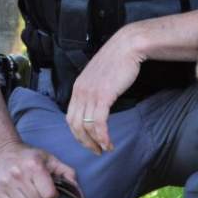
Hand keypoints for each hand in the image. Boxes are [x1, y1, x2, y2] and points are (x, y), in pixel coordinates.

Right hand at [0, 141, 78, 197]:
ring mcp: (5, 182)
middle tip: (36, 188)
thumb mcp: (50, 160)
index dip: (52, 195)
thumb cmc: (31, 158)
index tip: (49, 190)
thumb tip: (75, 186)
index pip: (49, 195)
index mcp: (34, 166)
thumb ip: (66, 172)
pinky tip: (16, 194)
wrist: (3, 152)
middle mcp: (18, 173)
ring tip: (26, 190)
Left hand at [66, 26, 144, 154]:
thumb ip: (95, 89)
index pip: (70, 117)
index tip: (88, 142)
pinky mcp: (103, 96)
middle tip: (95, 151)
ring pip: (85, 126)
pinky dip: (102, 136)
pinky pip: (98, 122)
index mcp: (78, 87)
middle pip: (74, 125)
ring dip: (95, 142)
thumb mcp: (100, 76)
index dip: (77, 133)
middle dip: (84, 142)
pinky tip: (108, 142)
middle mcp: (80, 92)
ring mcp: (90, 94)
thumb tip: (98, 103)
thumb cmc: (118, 59)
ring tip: (105, 149)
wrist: (127, 46)